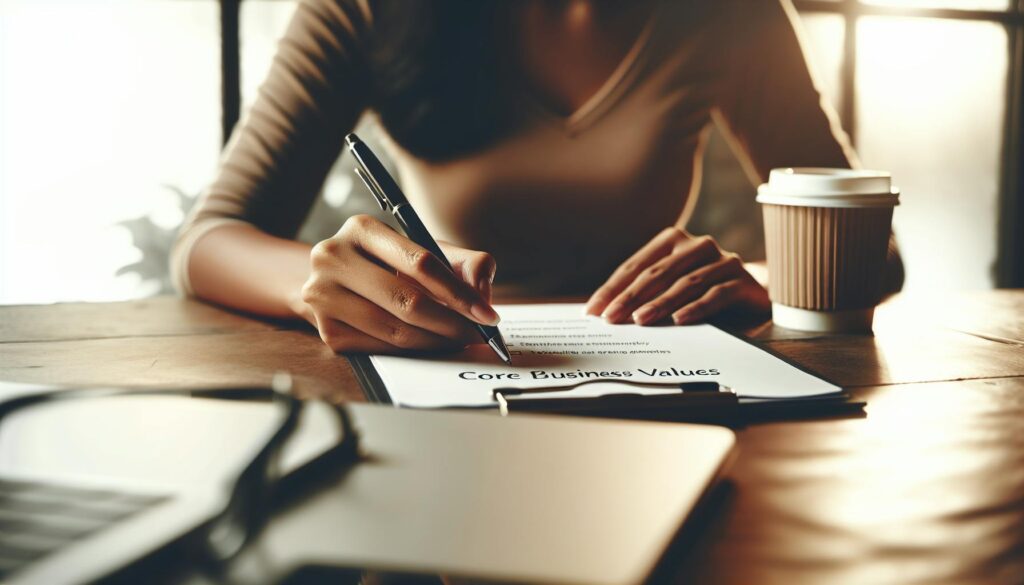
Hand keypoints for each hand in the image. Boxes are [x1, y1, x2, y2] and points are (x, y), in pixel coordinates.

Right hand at [301, 215, 497, 352]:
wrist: (337, 283)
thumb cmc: (390, 265)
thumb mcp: (426, 251)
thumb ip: (466, 264)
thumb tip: (483, 293)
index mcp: (361, 228)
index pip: (420, 262)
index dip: (459, 292)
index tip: (487, 315)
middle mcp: (333, 258)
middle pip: (407, 301)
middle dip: (452, 323)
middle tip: (477, 335)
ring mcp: (323, 296)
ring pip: (395, 331)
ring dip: (436, 342)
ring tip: (458, 340)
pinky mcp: (326, 331)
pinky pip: (381, 350)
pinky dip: (412, 352)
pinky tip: (428, 345)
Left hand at [584, 227, 769, 325]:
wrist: (752, 299)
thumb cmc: (701, 294)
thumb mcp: (671, 290)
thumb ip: (644, 295)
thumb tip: (604, 314)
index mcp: (673, 241)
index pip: (636, 266)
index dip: (613, 288)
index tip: (593, 311)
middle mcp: (698, 245)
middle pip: (658, 273)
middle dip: (630, 297)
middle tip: (611, 318)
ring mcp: (723, 261)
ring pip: (685, 283)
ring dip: (661, 303)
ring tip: (640, 320)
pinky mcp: (743, 281)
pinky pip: (716, 294)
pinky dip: (697, 308)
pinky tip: (680, 320)